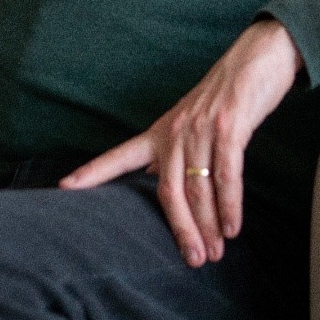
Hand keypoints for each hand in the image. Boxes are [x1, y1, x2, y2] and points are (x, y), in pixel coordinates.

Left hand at [59, 18, 302, 267]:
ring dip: (208, 225)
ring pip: (198, 188)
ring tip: (214, 252)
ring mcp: (201, 129)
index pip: (120, 156)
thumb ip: (175, 152)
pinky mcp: (229, 128)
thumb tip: (161, 183)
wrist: (256, 59)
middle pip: (168, 191)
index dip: (92, 173)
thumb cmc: (224, 98)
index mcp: (160, 132)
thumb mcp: (190, 123)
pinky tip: (232, 227)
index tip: (63, 187)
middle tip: (193, 260)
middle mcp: (175, 131)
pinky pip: (227, 175)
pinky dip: (230, 205)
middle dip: (181, 229)